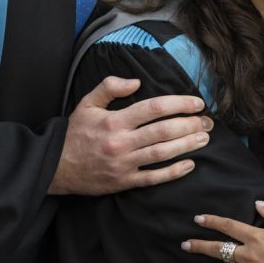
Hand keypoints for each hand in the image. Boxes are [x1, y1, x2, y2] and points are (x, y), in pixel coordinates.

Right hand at [48, 76, 212, 194]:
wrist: (55, 166)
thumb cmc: (74, 133)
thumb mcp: (87, 103)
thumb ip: (110, 87)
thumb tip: (136, 81)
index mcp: (114, 120)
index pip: (154, 108)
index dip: (179, 103)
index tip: (196, 103)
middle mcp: (121, 142)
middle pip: (163, 131)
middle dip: (190, 124)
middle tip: (207, 122)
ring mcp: (124, 163)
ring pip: (162, 154)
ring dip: (187, 145)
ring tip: (204, 138)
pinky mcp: (124, 181)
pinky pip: (153, 178)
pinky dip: (173, 172)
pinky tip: (189, 164)